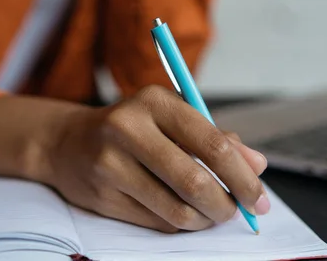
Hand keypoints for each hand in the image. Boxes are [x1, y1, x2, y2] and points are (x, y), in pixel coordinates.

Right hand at [0, 86, 269, 232]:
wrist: (68, 142)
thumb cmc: (134, 127)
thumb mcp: (174, 117)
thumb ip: (217, 138)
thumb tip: (258, 165)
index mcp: (155, 101)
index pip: (212, 144)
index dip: (242, 177)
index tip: (258, 197)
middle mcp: (129, 128)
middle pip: (195, 181)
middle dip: (226, 205)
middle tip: (239, 213)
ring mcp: (110, 163)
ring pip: (175, 208)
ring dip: (204, 219)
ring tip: (212, 214)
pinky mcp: (100, 195)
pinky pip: (155, 221)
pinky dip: (180, 224)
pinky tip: (185, 215)